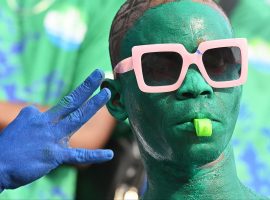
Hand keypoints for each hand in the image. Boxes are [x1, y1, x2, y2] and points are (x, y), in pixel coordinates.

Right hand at [0, 69, 112, 190]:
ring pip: (77, 118)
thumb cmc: (8, 147)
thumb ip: (33, 118)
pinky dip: (95, 155)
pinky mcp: (56, 156)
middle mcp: (46, 123)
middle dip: (86, 86)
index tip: (71, 103)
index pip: (58, 108)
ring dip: (93, 104)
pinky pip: (79, 155)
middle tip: (99, 73)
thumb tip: (37, 112)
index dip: (68, 105)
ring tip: (107, 93)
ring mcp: (52, 138)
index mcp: (37, 116)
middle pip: (70, 101)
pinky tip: (109, 154)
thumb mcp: (20, 125)